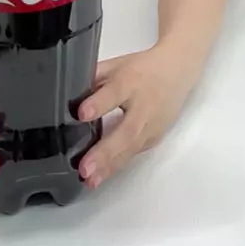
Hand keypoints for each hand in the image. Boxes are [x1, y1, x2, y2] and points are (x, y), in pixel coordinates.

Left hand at [78, 45, 192, 188]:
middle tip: (85, 168)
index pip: (115, 92)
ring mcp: (152, 124)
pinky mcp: (154, 137)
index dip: (99, 103)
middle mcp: (144, 105)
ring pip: (132, 148)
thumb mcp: (117, 64)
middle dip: (105, 151)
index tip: (81, 114)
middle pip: (127, 130)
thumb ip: (94, 77)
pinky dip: (118, 166)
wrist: (177, 71)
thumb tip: (67, 92)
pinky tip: (101, 177)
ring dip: (110, 166)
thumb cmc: (142, 68)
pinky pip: (134, 152)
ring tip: (91, 181)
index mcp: (131, 81)